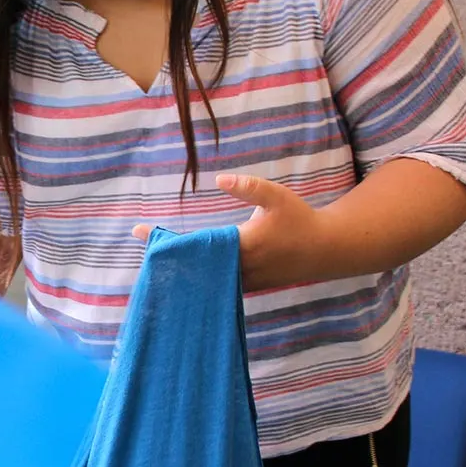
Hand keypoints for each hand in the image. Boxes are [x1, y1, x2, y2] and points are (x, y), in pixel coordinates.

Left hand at [132, 172, 322, 291]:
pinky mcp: (249, 287)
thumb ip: (248, 186)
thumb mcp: (276, 196)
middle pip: (194, 266)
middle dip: (167, 257)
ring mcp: (244, 282)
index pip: (196, 244)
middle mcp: (241, 268)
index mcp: (243, 245)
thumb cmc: (300, 220)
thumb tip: (219, 178)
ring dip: (181, 270)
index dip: (168, 239)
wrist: (325, 251)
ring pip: (205, 280)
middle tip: (140, 246)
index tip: (140, 232)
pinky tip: (185, 273)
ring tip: (157, 259)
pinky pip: (218, 286)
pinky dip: (200, 279)